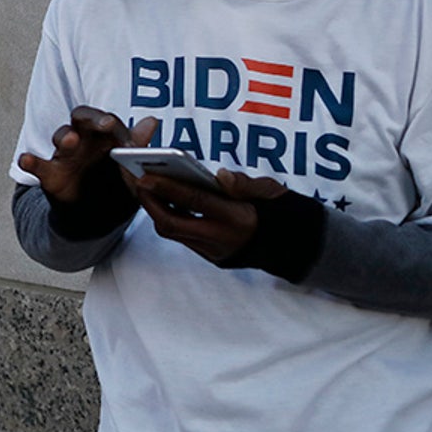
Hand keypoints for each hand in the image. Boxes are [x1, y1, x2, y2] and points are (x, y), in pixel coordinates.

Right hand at [16, 106, 159, 203]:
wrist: (96, 215)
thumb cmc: (114, 183)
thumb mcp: (130, 168)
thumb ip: (136, 146)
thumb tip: (151, 121)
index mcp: (103, 135)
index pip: (107, 120)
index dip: (115, 125)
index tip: (122, 136)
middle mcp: (83, 138)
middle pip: (82, 117)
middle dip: (92, 118)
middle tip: (106, 124)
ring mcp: (65, 155)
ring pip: (61, 136)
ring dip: (65, 137)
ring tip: (70, 140)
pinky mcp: (50, 173)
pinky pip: (38, 165)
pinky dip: (30, 161)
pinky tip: (25, 159)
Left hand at [132, 169, 286, 263]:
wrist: (294, 245)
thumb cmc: (280, 211)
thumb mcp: (270, 191)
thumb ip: (244, 183)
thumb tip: (219, 175)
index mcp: (238, 219)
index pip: (195, 201)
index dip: (168, 188)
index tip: (144, 175)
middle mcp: (222, 239)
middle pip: (172, 223)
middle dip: (150, 202)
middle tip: (137, 180)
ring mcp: (213, 251)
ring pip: (172, 233)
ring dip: (155, 210)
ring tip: (146, 187)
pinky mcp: (209, 256)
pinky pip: (180, 237)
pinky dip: (169, 217)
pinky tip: (163, 200)